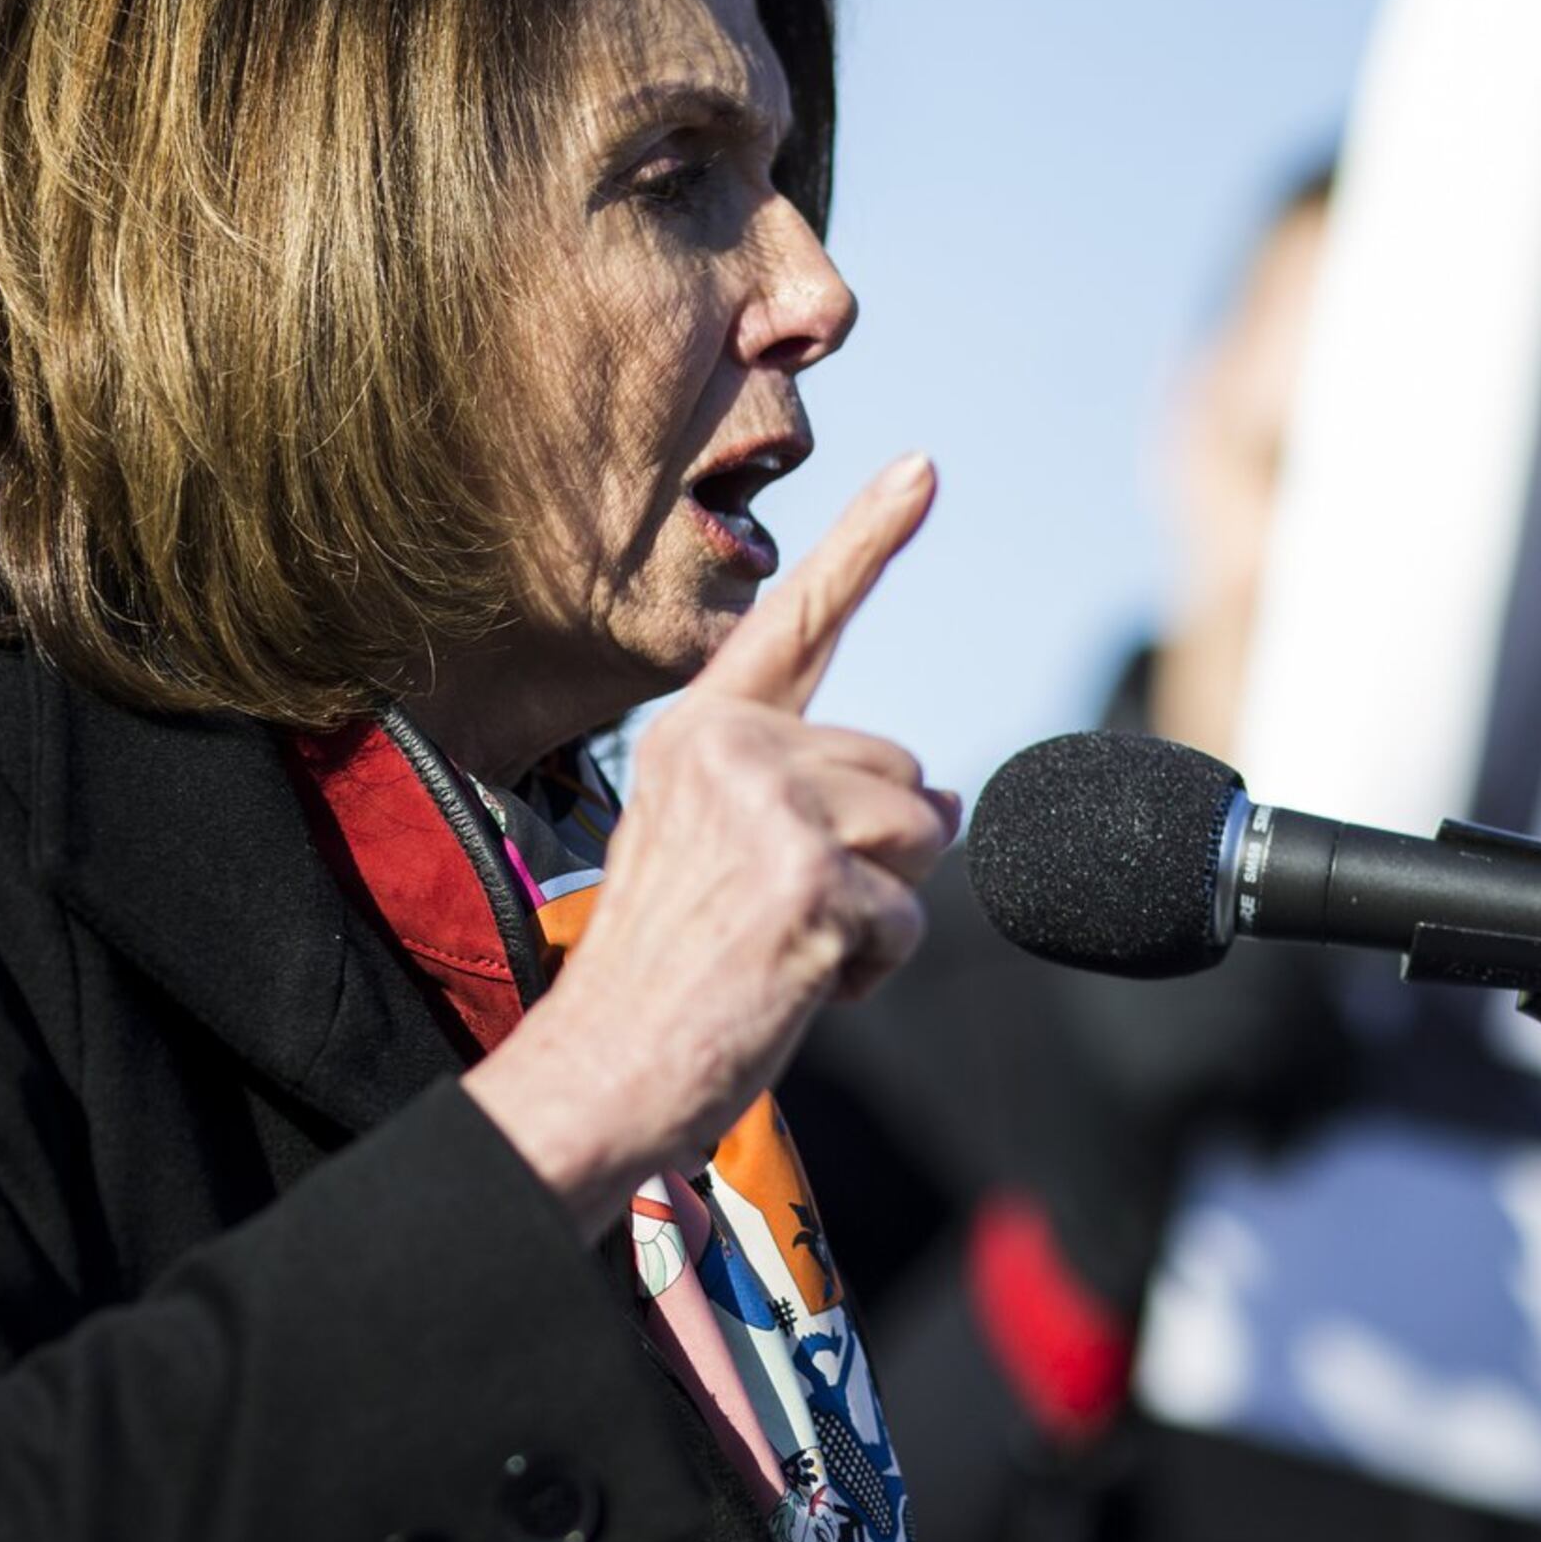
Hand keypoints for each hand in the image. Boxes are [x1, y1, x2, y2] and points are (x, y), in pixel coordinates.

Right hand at [464, 456, 957, 1232]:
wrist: (596, 1074)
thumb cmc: (661, 979)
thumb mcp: (715, 854)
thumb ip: (811, 798)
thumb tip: (945, 802)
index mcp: (695, 734)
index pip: (794, 625)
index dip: (866, 542)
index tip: (923, 467)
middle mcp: (727, 750)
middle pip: (900, 772)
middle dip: (874, 856)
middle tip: (774, 920)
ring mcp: (769, 811)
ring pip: (920, 836)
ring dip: (877, 912)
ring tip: (781, 950)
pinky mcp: (809, 883)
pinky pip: (907, 919)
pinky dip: (871, 969)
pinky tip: (790, 986)